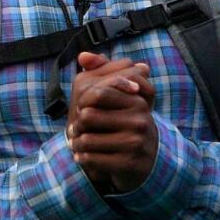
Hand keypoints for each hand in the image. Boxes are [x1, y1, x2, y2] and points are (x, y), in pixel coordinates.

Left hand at [67, 52, 156, 193]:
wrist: (144, 162)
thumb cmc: (125, 125)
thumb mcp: (118, 98)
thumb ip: (101, 72)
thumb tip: (82, 56)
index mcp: (137, 100)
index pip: (99, 92)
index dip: (82, 102)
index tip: (80, 109)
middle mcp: (140, 120)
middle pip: (89, 115)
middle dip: (77, 123)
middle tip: (76, 128)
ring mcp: (136, 142)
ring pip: (87, 139)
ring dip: (77, 143)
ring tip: (77, 143)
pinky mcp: (129, 163)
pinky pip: (92, 158)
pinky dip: (83, 158)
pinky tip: (83, 157)